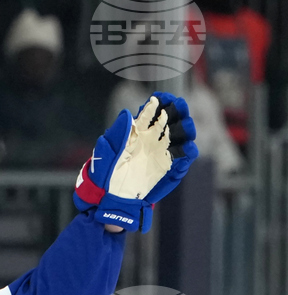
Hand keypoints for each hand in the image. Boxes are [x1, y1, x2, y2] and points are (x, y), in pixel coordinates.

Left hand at [75, 93, 197, 233]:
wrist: (112, 197)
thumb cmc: (107, 174)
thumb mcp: (107, 154)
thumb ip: (116, 134)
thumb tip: (125, 113)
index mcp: (137, 132)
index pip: (150, 113)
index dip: (158, 103)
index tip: (160, 98)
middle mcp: (153, 139)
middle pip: (170, 119)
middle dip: (177, 110)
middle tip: (178, 105)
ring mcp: (163, 152)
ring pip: (181, 136)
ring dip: (185, 128)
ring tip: (185, 125)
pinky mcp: (170, 167)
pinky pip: (183, 158)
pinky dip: (187, 152)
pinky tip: (187, 148)